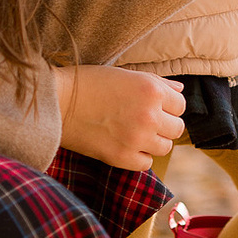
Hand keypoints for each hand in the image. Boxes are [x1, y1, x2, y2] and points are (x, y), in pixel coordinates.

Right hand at [54, 65, 185, 170]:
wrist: (57, 101)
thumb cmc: (90, 83)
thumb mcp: (127, 74)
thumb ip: (157, 83)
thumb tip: (180, 90)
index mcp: (152, 91)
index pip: (180, 105)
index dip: (167, 106)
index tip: (153, 107)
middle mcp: (149, 115)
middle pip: (177, 128)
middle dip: (164, 125)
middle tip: (145, 121)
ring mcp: (136, 138)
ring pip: (165, 147)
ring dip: (154, 142)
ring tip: (135, 134)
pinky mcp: (120, 157)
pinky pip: (146, 163)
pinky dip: (139, 157)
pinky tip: (126, 146)